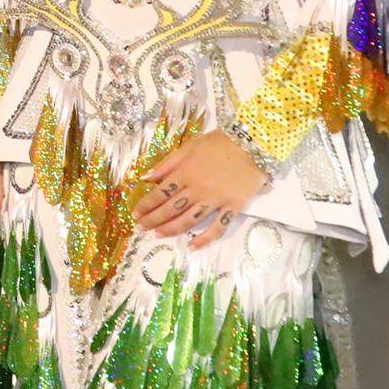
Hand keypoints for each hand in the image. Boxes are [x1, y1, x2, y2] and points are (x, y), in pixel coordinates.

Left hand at [133, 131, 269, 243]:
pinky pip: (217, 227)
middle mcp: (198, 189)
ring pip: (189, 220)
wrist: (253, 144)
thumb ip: (168, 163)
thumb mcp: (189, 146)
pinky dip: (204, 239)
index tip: (135, 214)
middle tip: (141, 228)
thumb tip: (146, 178)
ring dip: (171, 229)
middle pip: (171, 209)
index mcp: (185, 173)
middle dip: (153, 220)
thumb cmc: (219, 143)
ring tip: (158, 235)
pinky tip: (192, 246)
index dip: (146, 205)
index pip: (160, 193)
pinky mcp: (233, 207)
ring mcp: (216, 200)